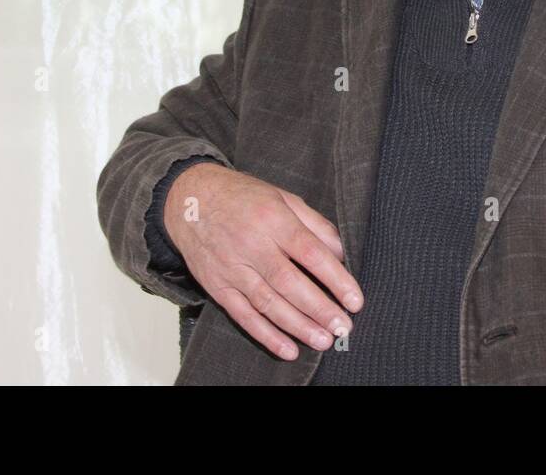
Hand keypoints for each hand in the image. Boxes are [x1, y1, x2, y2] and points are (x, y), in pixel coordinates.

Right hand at [164, 162, 362, 360]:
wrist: (191, 201)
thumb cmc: (243, 198)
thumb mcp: (283, 197)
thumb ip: (315, 224)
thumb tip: (340, 253)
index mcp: (273, 220)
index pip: (311, 253)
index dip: (335, 279)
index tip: (354, 299)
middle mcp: (253, 245)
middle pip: (290, 283)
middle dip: (320, 309)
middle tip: (343, 327)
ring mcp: (233, 268)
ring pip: (268, 304)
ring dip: (298, 326)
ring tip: (323, 340)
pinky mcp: (217, 287)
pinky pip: (243, 316)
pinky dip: (266, 335)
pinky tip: (288, 348)